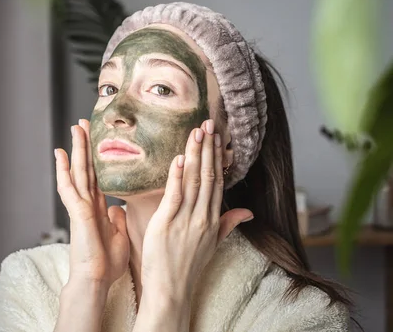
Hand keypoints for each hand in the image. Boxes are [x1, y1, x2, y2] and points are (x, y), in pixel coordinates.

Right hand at [55, 119, 129, 289]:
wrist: (96, 280)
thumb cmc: (105, 264)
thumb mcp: (118, 236)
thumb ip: (117, 220)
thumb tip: (118, 208)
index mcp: (98, 208)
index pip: (97, 176)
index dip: (97, 158)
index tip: (97, 140)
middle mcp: (87, 203)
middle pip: (87, 168)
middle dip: (85, 146)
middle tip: (83, 123)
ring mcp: (80, 206)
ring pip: (78, 171)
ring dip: (76, 149)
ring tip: (74, 128)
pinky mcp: (76, 212)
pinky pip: (68, 186)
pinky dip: (64, 169)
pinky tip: (61, 154)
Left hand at [140, 119, 253, 300]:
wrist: (171, 291)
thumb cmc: (187, 267)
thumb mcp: (212, 244)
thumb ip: (228, 224)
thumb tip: (247, 212)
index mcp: (212, 220)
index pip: (218, 182)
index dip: (217, 158)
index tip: (216, 137)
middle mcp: (202, 218)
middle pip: (209, 177)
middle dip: (208, 149)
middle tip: (208, 123)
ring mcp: (186, 221)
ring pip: (194, 182)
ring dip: (196, 155)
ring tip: (197, 132)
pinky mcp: (166, 224)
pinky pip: (174, 196)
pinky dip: (177, 176)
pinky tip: (180, 158)